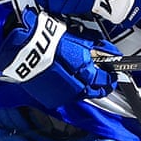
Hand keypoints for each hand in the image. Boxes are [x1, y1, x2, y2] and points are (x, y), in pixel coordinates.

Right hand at [0, 10, 115, 108]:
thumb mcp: (80, 41)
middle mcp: (78, 88)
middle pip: (97, 91)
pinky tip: (70, 83)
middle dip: (102, 85)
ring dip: (87, 88)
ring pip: (83, 95)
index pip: (107, 79)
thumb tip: (110, 52)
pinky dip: (71, 91)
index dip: (112, 75)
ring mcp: (65, 96)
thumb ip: (98, 49)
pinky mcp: (52, 99)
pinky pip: (67, 97)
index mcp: (87, 74)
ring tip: (86, 79)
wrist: (25, 51)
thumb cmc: (50, 43)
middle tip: (105, 79)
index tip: (114, 72)